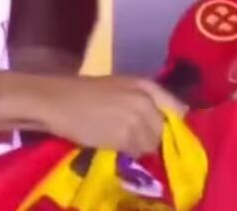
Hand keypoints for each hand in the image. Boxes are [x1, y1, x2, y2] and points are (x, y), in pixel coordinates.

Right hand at [38, 75, 184, 155]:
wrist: (58, 101)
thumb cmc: (86, 91)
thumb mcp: (123, 85)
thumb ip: (148, 98)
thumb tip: (178, 114)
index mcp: (146, 85)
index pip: (178, 109)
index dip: (173, 121)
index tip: (165, 128)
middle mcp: (145, 102)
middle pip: (164, 129)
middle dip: (155, 135)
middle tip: (137, 135)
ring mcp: (135, 121)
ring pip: (151, 143)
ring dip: (141, 145)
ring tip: (123, 138)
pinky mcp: (122, 138)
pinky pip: (135, 151)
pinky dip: (129, 151)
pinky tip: (114, 143)